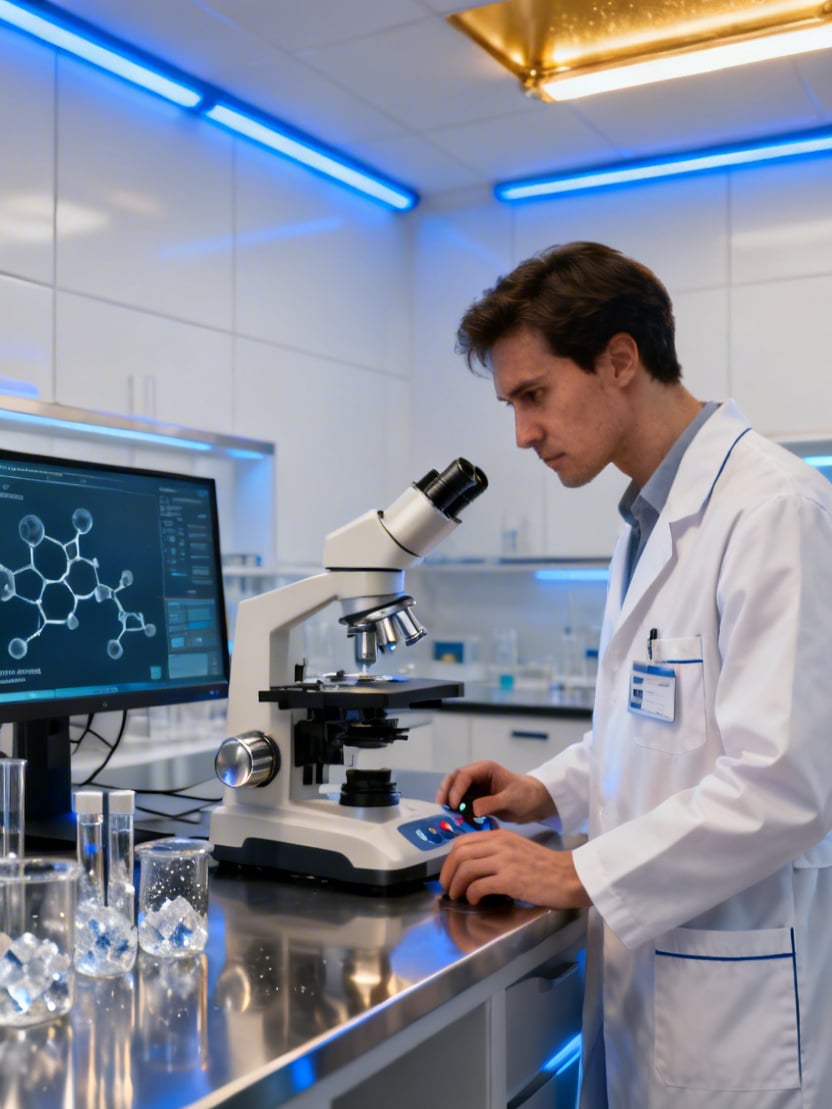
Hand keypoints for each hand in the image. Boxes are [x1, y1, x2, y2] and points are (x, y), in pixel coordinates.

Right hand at [435, 760, 556, 824]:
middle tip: (441, 809)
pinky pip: (461, 804)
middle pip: (453, 780)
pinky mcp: (475, 799)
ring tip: (447, 817)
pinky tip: (457, 821)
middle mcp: (476, 776)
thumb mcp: (511, 799)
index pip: (463, 775)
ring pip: (454, 792)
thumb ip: (492, 803)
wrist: (535, 803)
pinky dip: (457, 812)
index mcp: (485, 769)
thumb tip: (472, 810)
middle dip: (445, 793)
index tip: (453, 806)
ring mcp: (475, 788)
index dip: (455, 790)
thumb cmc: (526, 795)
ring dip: (449, 803)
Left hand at [439, 829, 591, 909]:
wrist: (569, 876)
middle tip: (448, 889)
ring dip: (457, 886)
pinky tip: (476, 901)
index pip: (462, 842)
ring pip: (466, 869)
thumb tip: (471, 865)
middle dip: (448, 874)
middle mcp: (499, 845)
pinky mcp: (511, 880)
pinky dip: (472, 895)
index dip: (449, 860)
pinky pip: (479, 886)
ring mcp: (505, 861)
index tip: (448, 874)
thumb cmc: (544, 866)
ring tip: (459, 897)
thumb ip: (495, 851)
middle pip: (460, 854)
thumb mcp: (516, 848)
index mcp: (499, 836)